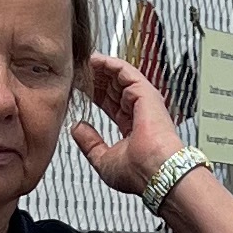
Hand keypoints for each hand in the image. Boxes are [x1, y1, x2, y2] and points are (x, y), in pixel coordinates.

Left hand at [69, 49, 185, 202]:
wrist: (155, 172)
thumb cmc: (139, 173)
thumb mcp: (103, 160)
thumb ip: (90, 143)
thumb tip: (78, 129)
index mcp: (132, 130)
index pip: (111, 106)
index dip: (96, 96)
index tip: (80, 89)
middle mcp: (140, 114)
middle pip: (115, 89)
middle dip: (97, 80)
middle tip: (79, 71)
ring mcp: (144, 102)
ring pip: (120, 78)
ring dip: (102, 69)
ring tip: (84, 62)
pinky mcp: (145, 93)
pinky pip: (127, 72)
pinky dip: (111, 64)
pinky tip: (96, 60)